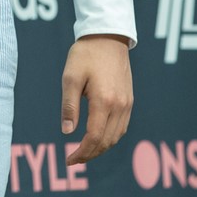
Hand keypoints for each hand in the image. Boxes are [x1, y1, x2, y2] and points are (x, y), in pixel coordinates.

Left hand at [61, 33, 132, 165]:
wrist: (108, 36)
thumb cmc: (86, 54)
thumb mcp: (71, 77)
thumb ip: (69, 105)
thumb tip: (67, 132)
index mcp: (104, 101)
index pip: (94, 138)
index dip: (81, 153)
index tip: (68, 160)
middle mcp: (119, 106)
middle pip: (106, 142)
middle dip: (90, 154)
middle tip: (74, 159)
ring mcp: (127, 103)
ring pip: (116, 137)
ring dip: (101, 148)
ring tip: (84, 151)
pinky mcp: (129, 99)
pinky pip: (122, 127)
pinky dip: (110, 137)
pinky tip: (99, 136)